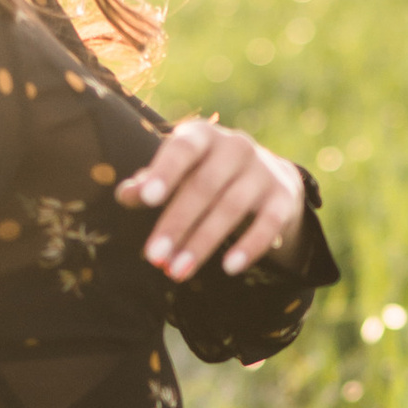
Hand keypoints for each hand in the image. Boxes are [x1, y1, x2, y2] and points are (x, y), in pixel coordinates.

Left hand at [117, 118, 305, 281]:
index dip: (165, 172)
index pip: (182, 149)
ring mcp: (262, 171)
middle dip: (177, 224)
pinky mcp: (283, 198)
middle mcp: (236, 147)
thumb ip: (149, 183)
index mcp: (203, 136)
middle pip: (203, 187)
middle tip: (153, 257)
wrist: (268, 175)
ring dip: (202, 243)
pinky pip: (267, 224)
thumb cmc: (205, 174)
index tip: (147, 199)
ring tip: (177, 271)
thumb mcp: (177, 172)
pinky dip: (249, 247)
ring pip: (231, 209)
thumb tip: (125, 195)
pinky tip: (229, 268)